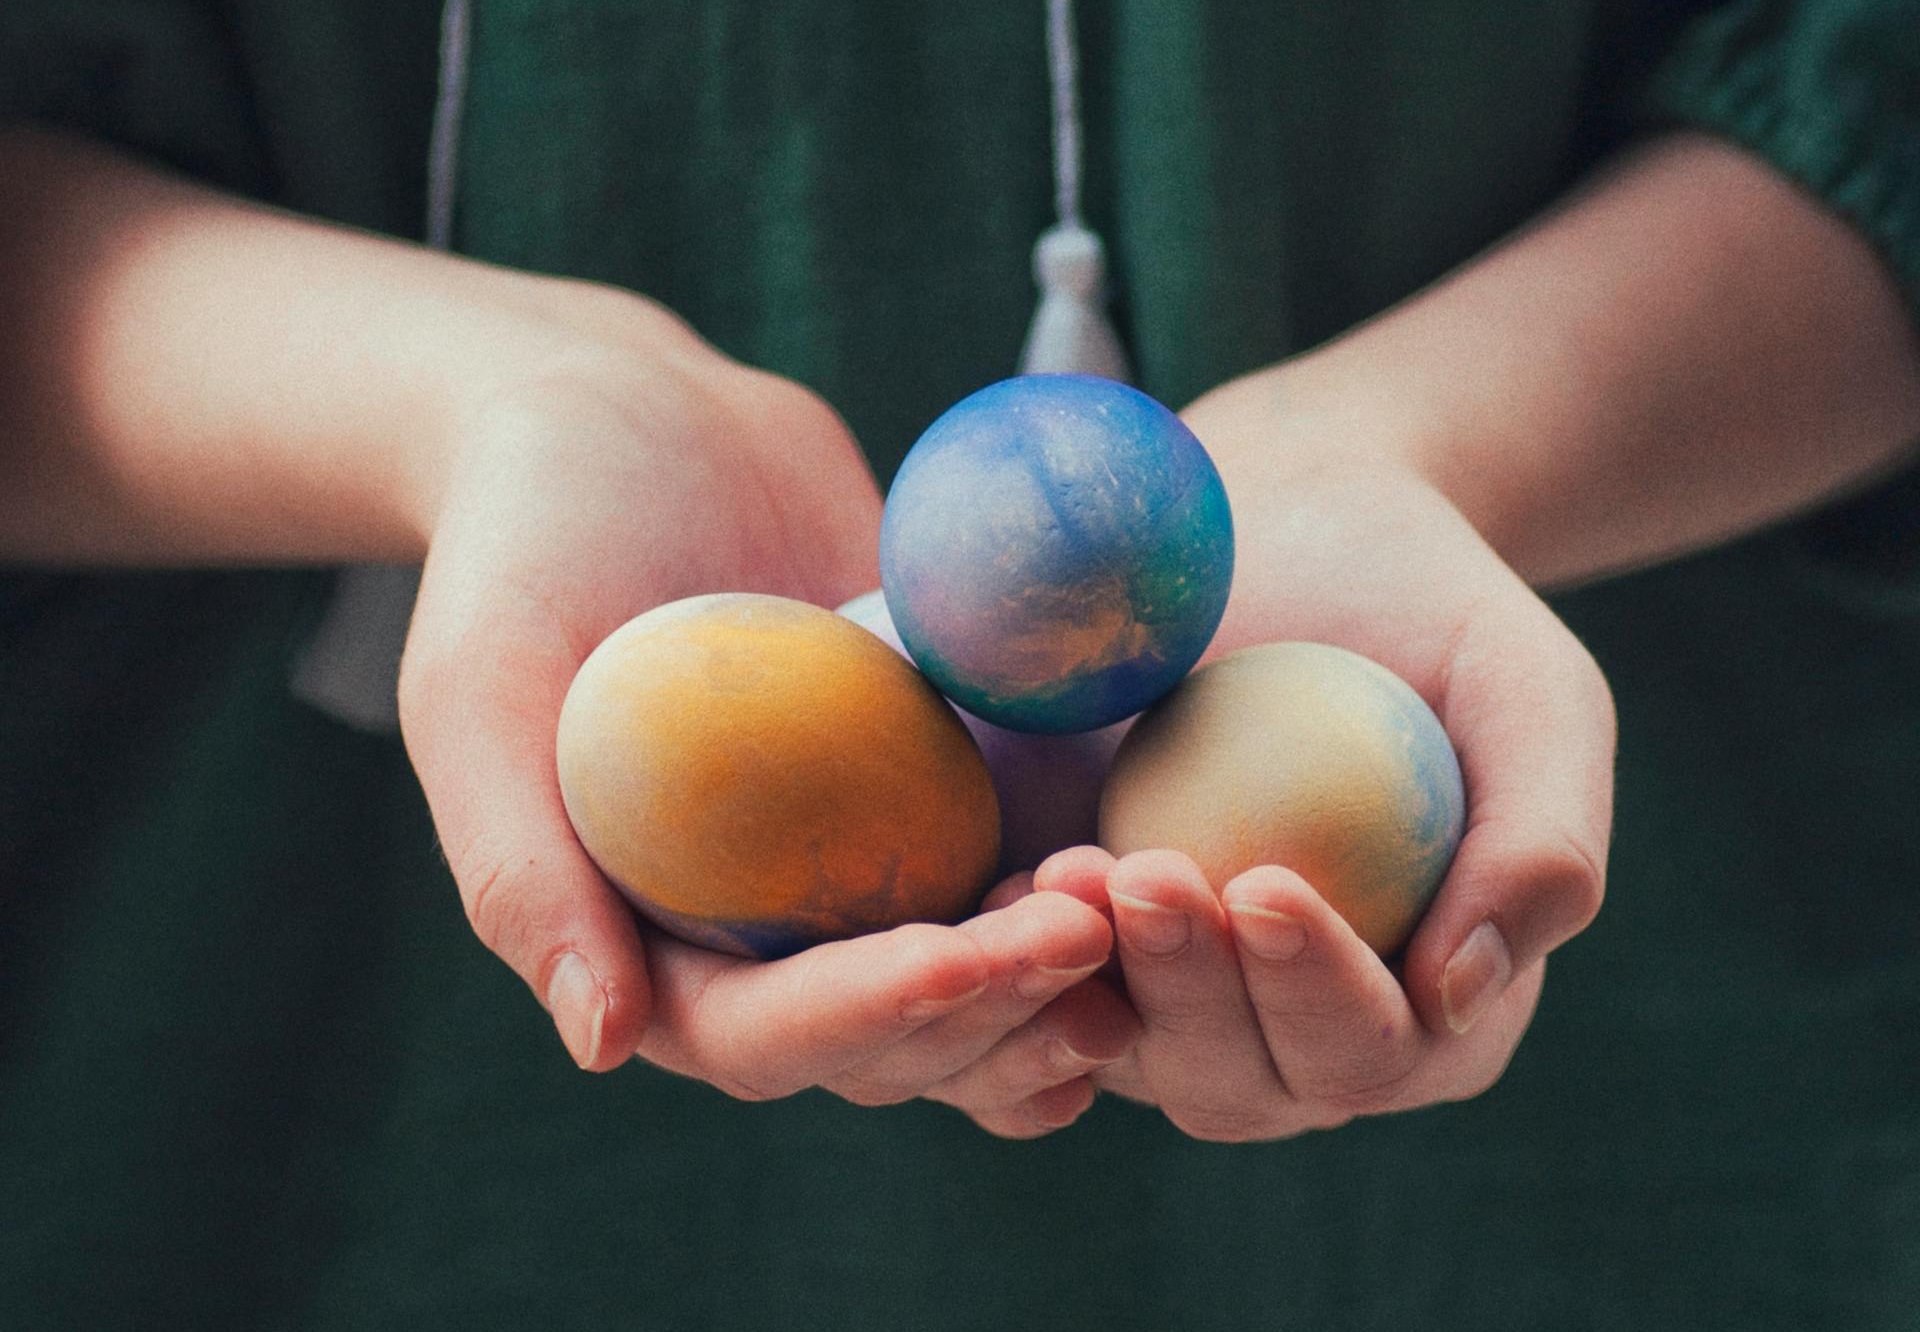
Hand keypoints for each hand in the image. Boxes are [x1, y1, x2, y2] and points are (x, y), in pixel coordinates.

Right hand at [396, 291, 1133, 1129]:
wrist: (621, 418)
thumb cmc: (525, 540)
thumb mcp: (479, 684)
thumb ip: (522, 868)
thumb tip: (602, 1045)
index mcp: (647, 945)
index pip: (766, 1036)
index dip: (873, 1016)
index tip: (971, 957)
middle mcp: (761, 935)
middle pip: (898, 1038)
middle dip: (1001, 1004)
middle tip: (1096, 924)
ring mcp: (857, 869)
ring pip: (983, 983)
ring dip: (1070, 973)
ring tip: (1152, 907)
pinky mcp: (934, 795)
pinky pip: (1021, 869)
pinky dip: (1097, 892)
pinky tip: (1176, 862)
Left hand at [1027, 365, 1613, 1141]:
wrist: (1297, 531)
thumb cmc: (1429, 610)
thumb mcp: (1528, 691)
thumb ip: (1541, 843)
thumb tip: (1461, 999)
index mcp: (1431, 1007)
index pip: (1373, 1050)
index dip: (1319, 995)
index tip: (1267, 886)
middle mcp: (1300, 1036)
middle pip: (1240, 1080)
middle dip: (1191, 994)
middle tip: (1145, 874)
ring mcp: (1180, 1007)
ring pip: (1128, 1055)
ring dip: (1088, 986)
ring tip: (1066, 871)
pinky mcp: (1082, 954)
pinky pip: (1037, 994)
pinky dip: (1012, 959)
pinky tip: (1003, 876)